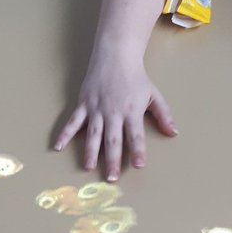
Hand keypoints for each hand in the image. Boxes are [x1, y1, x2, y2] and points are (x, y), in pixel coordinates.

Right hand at [55, 48, 176, 180]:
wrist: (115, 54)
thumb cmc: (136, 77)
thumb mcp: (154, 95)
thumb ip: (163, 115)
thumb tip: (174, 133)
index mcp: (132, 111)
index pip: (135, 135)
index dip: (137, 150)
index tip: (138, 165)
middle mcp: (113, 112)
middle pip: (113, 140)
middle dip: (112, 160)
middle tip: (112, 178)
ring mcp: (96, 108)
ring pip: (93, 134)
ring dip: (90, 152)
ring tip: (89, 168)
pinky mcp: (83, 103)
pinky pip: (73, 121)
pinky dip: (65, 134)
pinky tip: (58, 147)